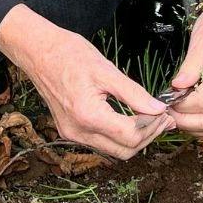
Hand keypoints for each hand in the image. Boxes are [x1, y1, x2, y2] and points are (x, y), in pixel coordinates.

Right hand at [0, 4, 170, 159]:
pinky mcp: (70, 131)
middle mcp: (78, 131)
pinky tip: (130, 118)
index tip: (164, 112)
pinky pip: (101, 142)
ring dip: (135, 138)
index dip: (152, 126)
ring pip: (113, 150)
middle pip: (124, 151)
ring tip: (151, 118)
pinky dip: (119, 135)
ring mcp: (72, 134)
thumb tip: (158, 109)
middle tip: (163, 118)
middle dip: (148, 136)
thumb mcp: (107, 70)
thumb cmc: (70, 54)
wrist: (38, 52)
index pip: (130, 135)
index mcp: (88, 115)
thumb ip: (134, 93)